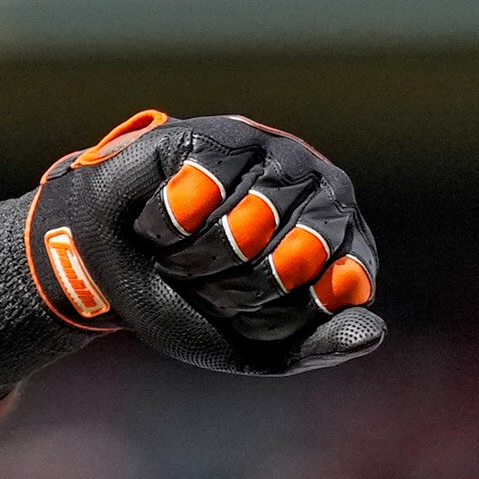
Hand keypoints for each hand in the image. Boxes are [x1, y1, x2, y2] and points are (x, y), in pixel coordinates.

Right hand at [24, 112, 382, 378]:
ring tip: (177, 253)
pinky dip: (167, 224)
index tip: (243, 310)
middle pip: (293, 259)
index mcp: (338, 239)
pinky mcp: (217, 135)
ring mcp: (272, 155)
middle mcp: (318, 188)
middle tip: (203, 285)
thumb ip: (317, 342)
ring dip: (196, 259)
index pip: (338, 283)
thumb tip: (373, 332)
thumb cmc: (186, 301)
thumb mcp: (253, 344)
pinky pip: (203, 190)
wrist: (105, 270)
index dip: (279, 310)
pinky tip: (157, 221)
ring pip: (248, 224)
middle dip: (234, 290)